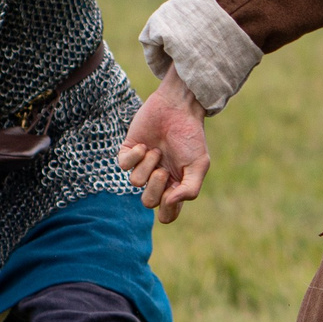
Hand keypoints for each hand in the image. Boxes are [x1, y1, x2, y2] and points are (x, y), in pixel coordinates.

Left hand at [116, 78, 210, 223]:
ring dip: (147, 166)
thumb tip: (170, 202)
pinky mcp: (129, 151)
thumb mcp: (199, 164)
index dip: (167, 209)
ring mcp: (143, 165)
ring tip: (156, 150)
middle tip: (163, 169)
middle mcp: (157, 179)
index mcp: (175, 186)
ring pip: (135, 182)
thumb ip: (190, 189)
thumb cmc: (191, 136)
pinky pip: (123, 165)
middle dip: (155, 187)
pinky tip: (144, 145)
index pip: (166, 214)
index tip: (173, 192)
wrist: (178, 107)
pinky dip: (134, 156)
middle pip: (148, 202)